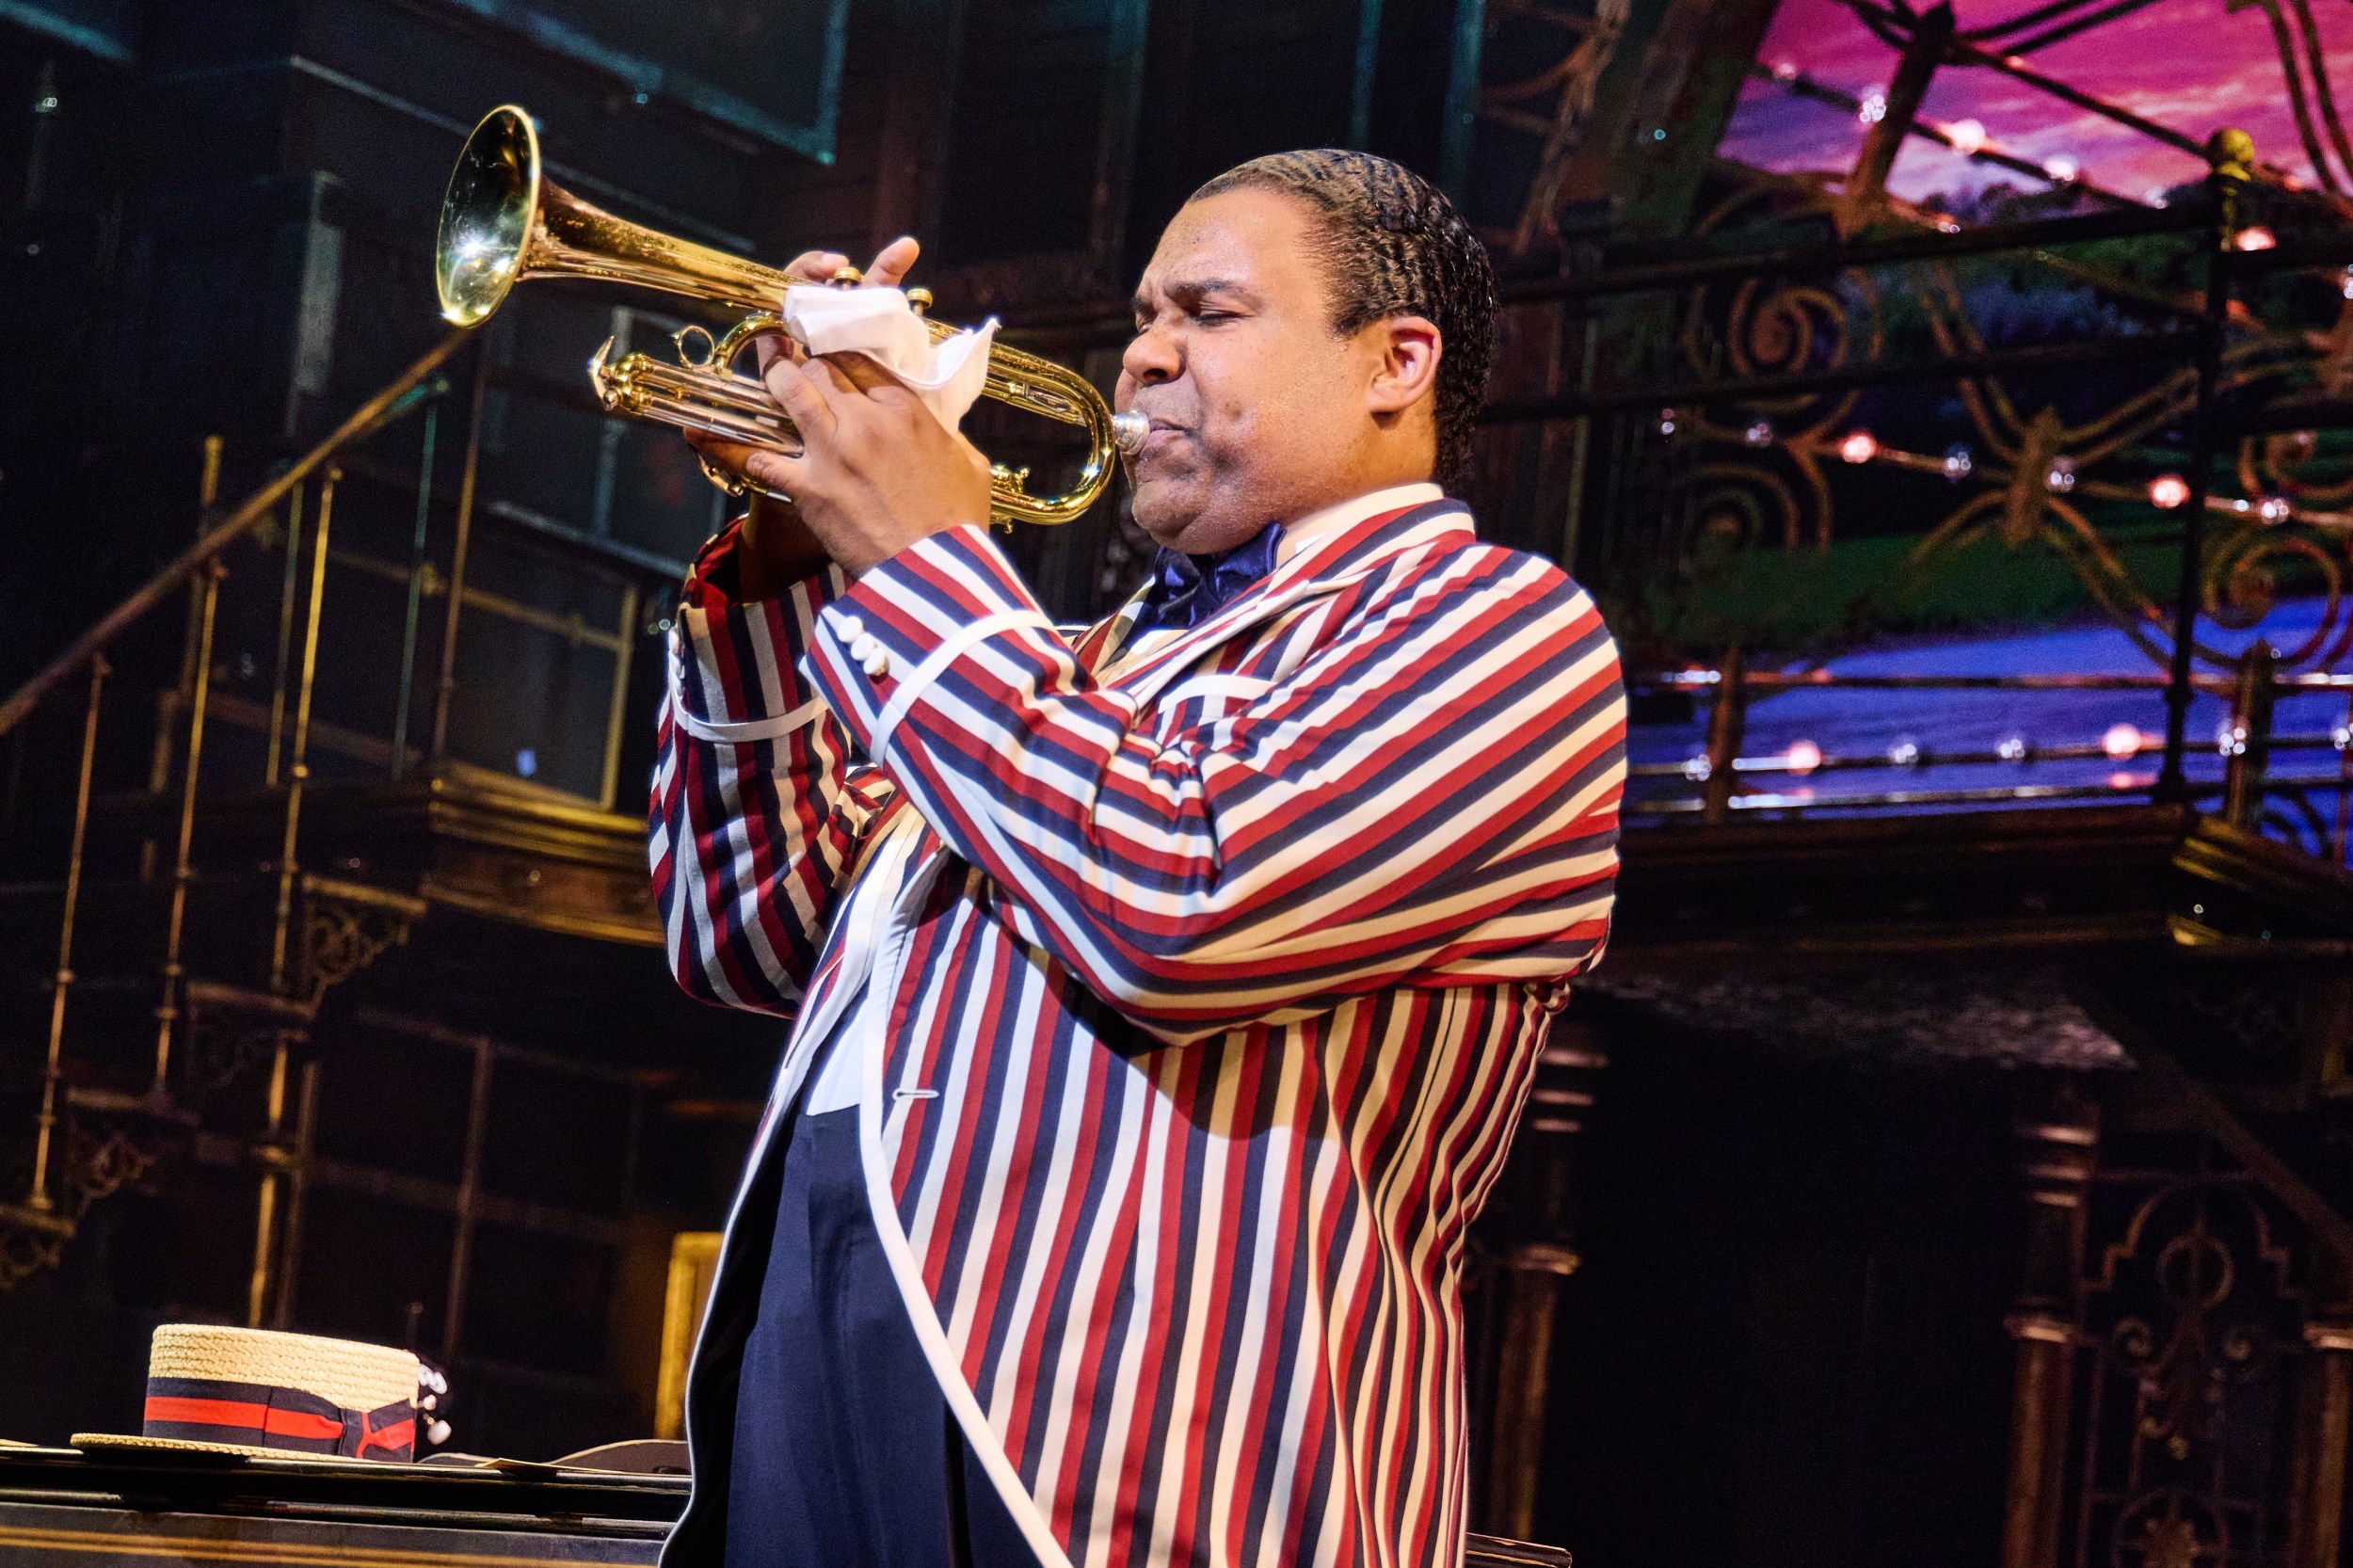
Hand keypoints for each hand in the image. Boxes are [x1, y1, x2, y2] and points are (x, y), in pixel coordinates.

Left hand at [746, 351, 992, 576]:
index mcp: (907, 411)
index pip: (861, 361)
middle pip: (822, 369)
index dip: (839, 354)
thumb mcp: (970, 466)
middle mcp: (866, 421)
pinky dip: (723, 444)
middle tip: (790, 353)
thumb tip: (940, 430)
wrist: (939, 572)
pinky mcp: (809, 488)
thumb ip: (949, 436)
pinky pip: (757, 458)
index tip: (829, 356)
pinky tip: (695, 431)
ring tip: (764, 366)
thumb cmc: (960, 523)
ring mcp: (834, 451)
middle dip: (804, 359)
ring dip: (772, 375)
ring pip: (790, 392)